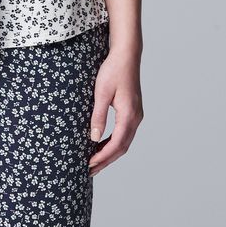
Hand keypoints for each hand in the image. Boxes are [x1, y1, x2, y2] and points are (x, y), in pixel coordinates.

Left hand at [88, 46, 142, 174]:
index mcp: (129, 115)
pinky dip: (113, 144)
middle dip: (105, 161)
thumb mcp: (101, 93)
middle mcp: (135, 118)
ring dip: (109, 154)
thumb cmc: (113, 70)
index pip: (116, 144)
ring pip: (124, 142)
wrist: (126, 55)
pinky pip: (124, 134)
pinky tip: (101, 147)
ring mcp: (136, 115)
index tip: (89, 165)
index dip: (102, 157)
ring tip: (93, 163)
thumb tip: (93, 139)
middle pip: (121, 148)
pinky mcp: (132, 112)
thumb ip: (98, 116)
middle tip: (89, 171)